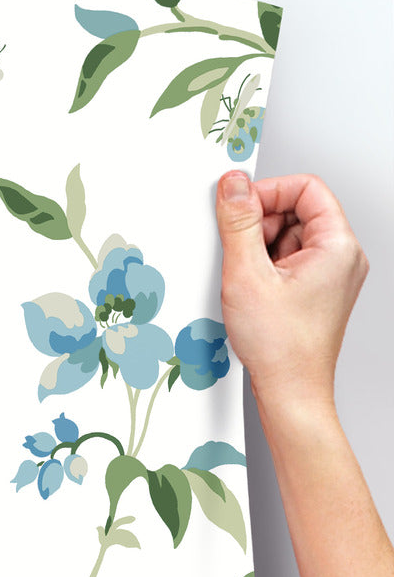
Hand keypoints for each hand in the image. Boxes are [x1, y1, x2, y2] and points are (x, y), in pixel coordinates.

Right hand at [215, 169, 368, 412]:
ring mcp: (330, 276)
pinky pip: (288, 262)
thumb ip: (239, 223)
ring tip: (247, 280)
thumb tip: (234, 185)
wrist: (290, 391)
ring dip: (259, 249)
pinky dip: (264, 269)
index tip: (237, 206)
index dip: (268, 192)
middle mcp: (341, 258)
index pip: (306, 189)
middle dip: (260, 224)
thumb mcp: (247, 274)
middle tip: (238, 251)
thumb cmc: (280, 346)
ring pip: (289, 237)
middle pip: (297, 212)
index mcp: (337, 246)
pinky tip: (252, 291)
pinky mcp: (316, 292)